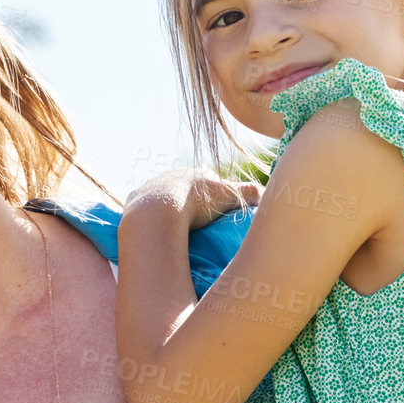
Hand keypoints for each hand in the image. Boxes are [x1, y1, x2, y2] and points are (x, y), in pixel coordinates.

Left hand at [125, 168, 260, 228]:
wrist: (158, 210)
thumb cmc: (197, 203)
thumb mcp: (230, 197)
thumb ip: (250, 193)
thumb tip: (267, 192)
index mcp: (196, 172)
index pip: (209, 181)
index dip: (215, 196)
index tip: (217, 213)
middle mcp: (173, 174)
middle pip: (185, 187)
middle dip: (191, 201)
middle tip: (198, 223)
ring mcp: (153, 186)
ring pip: (164, 197)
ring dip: (169, 209)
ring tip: (176, 229)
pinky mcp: (136, 199)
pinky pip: (146, 208)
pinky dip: (152, 217)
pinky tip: (157, 229)